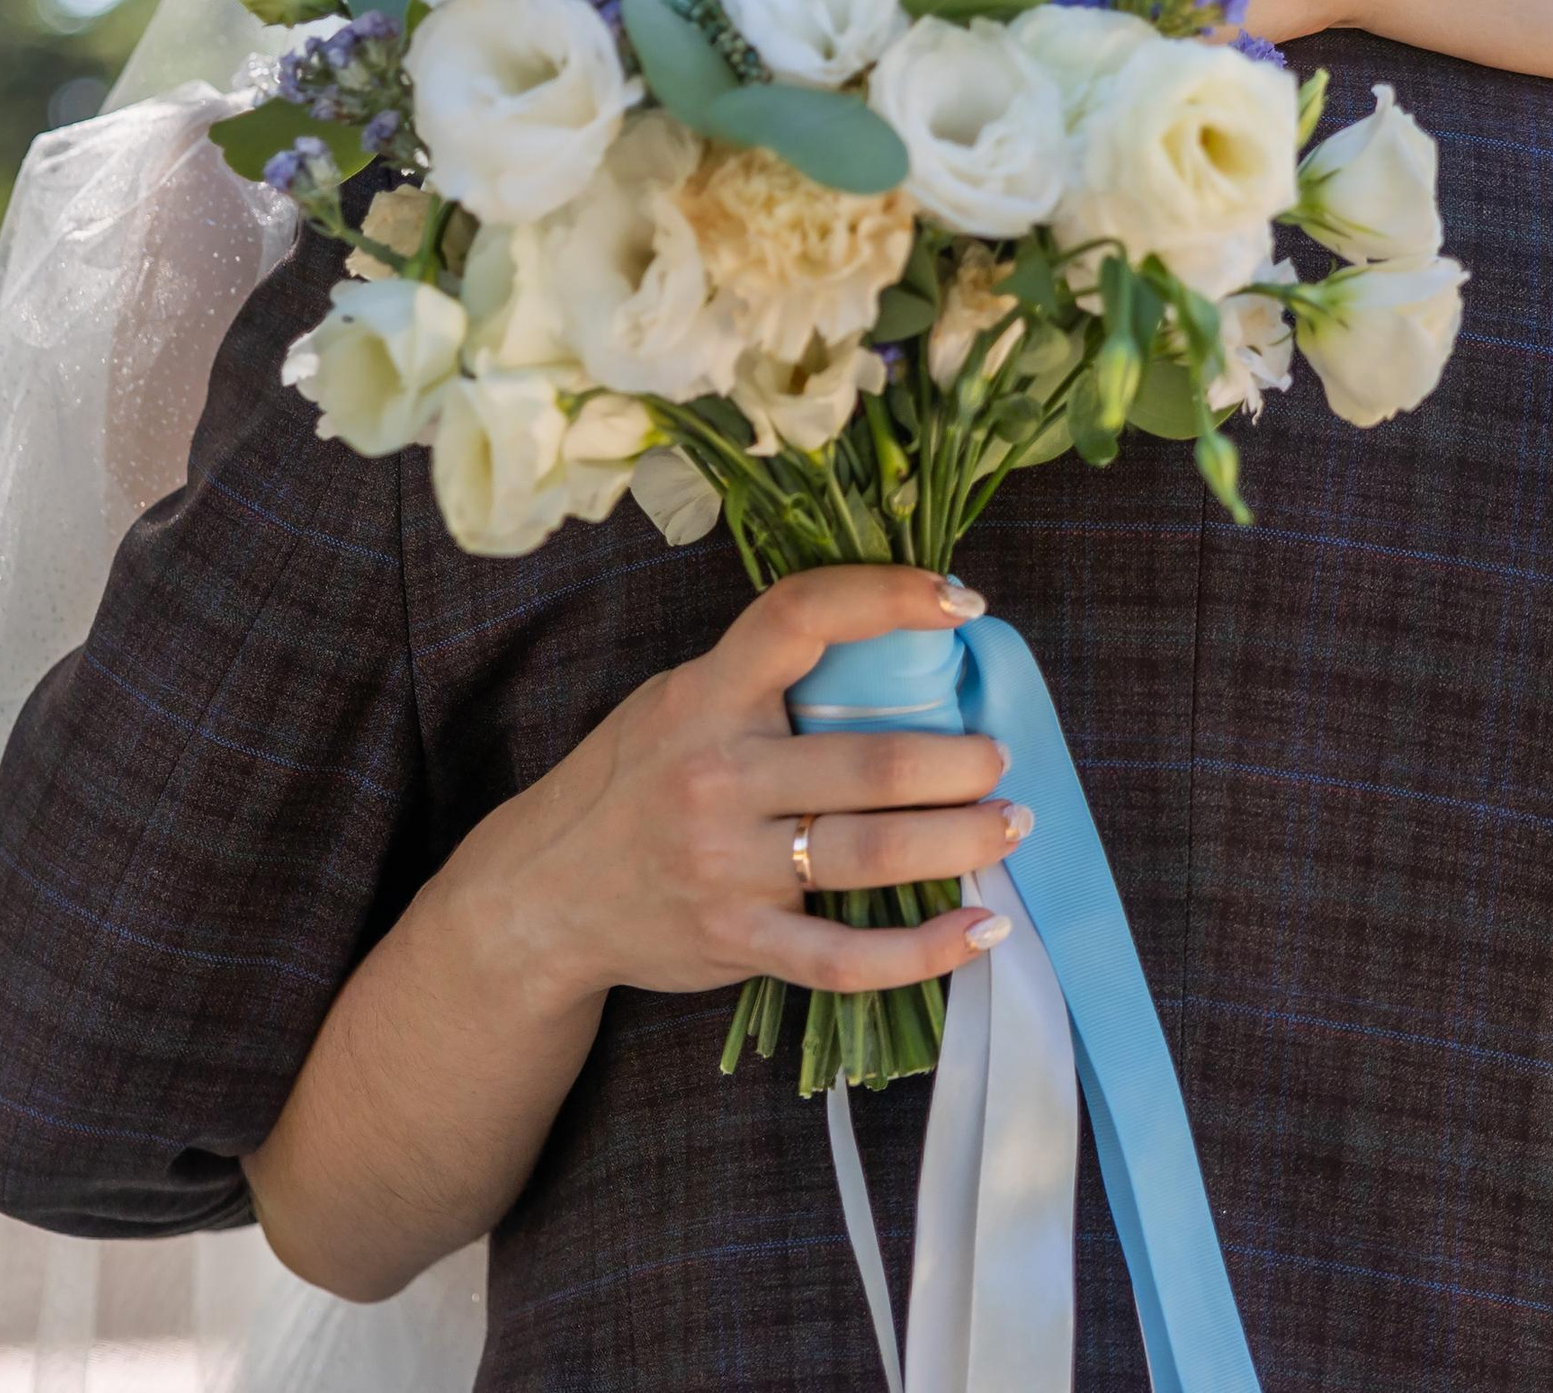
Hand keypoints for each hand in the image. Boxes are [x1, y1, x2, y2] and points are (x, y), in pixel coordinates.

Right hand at [447, 565, 1024, 1018]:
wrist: (542, 893)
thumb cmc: (631, 780)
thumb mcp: (675, 702)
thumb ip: (758, 682)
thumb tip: (890, 656)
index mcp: (705, 694)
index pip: (799, 616)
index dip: (888, 596)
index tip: (961, 601)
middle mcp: (717, 774)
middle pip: (871, 761)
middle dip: (961, 761)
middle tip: (999, 758)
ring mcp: (726, 865)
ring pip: (873, 854)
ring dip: (964, 841)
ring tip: (1010, 825)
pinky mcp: (737, 941)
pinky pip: (846, 956)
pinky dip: (926, 950)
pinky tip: (980, 931)